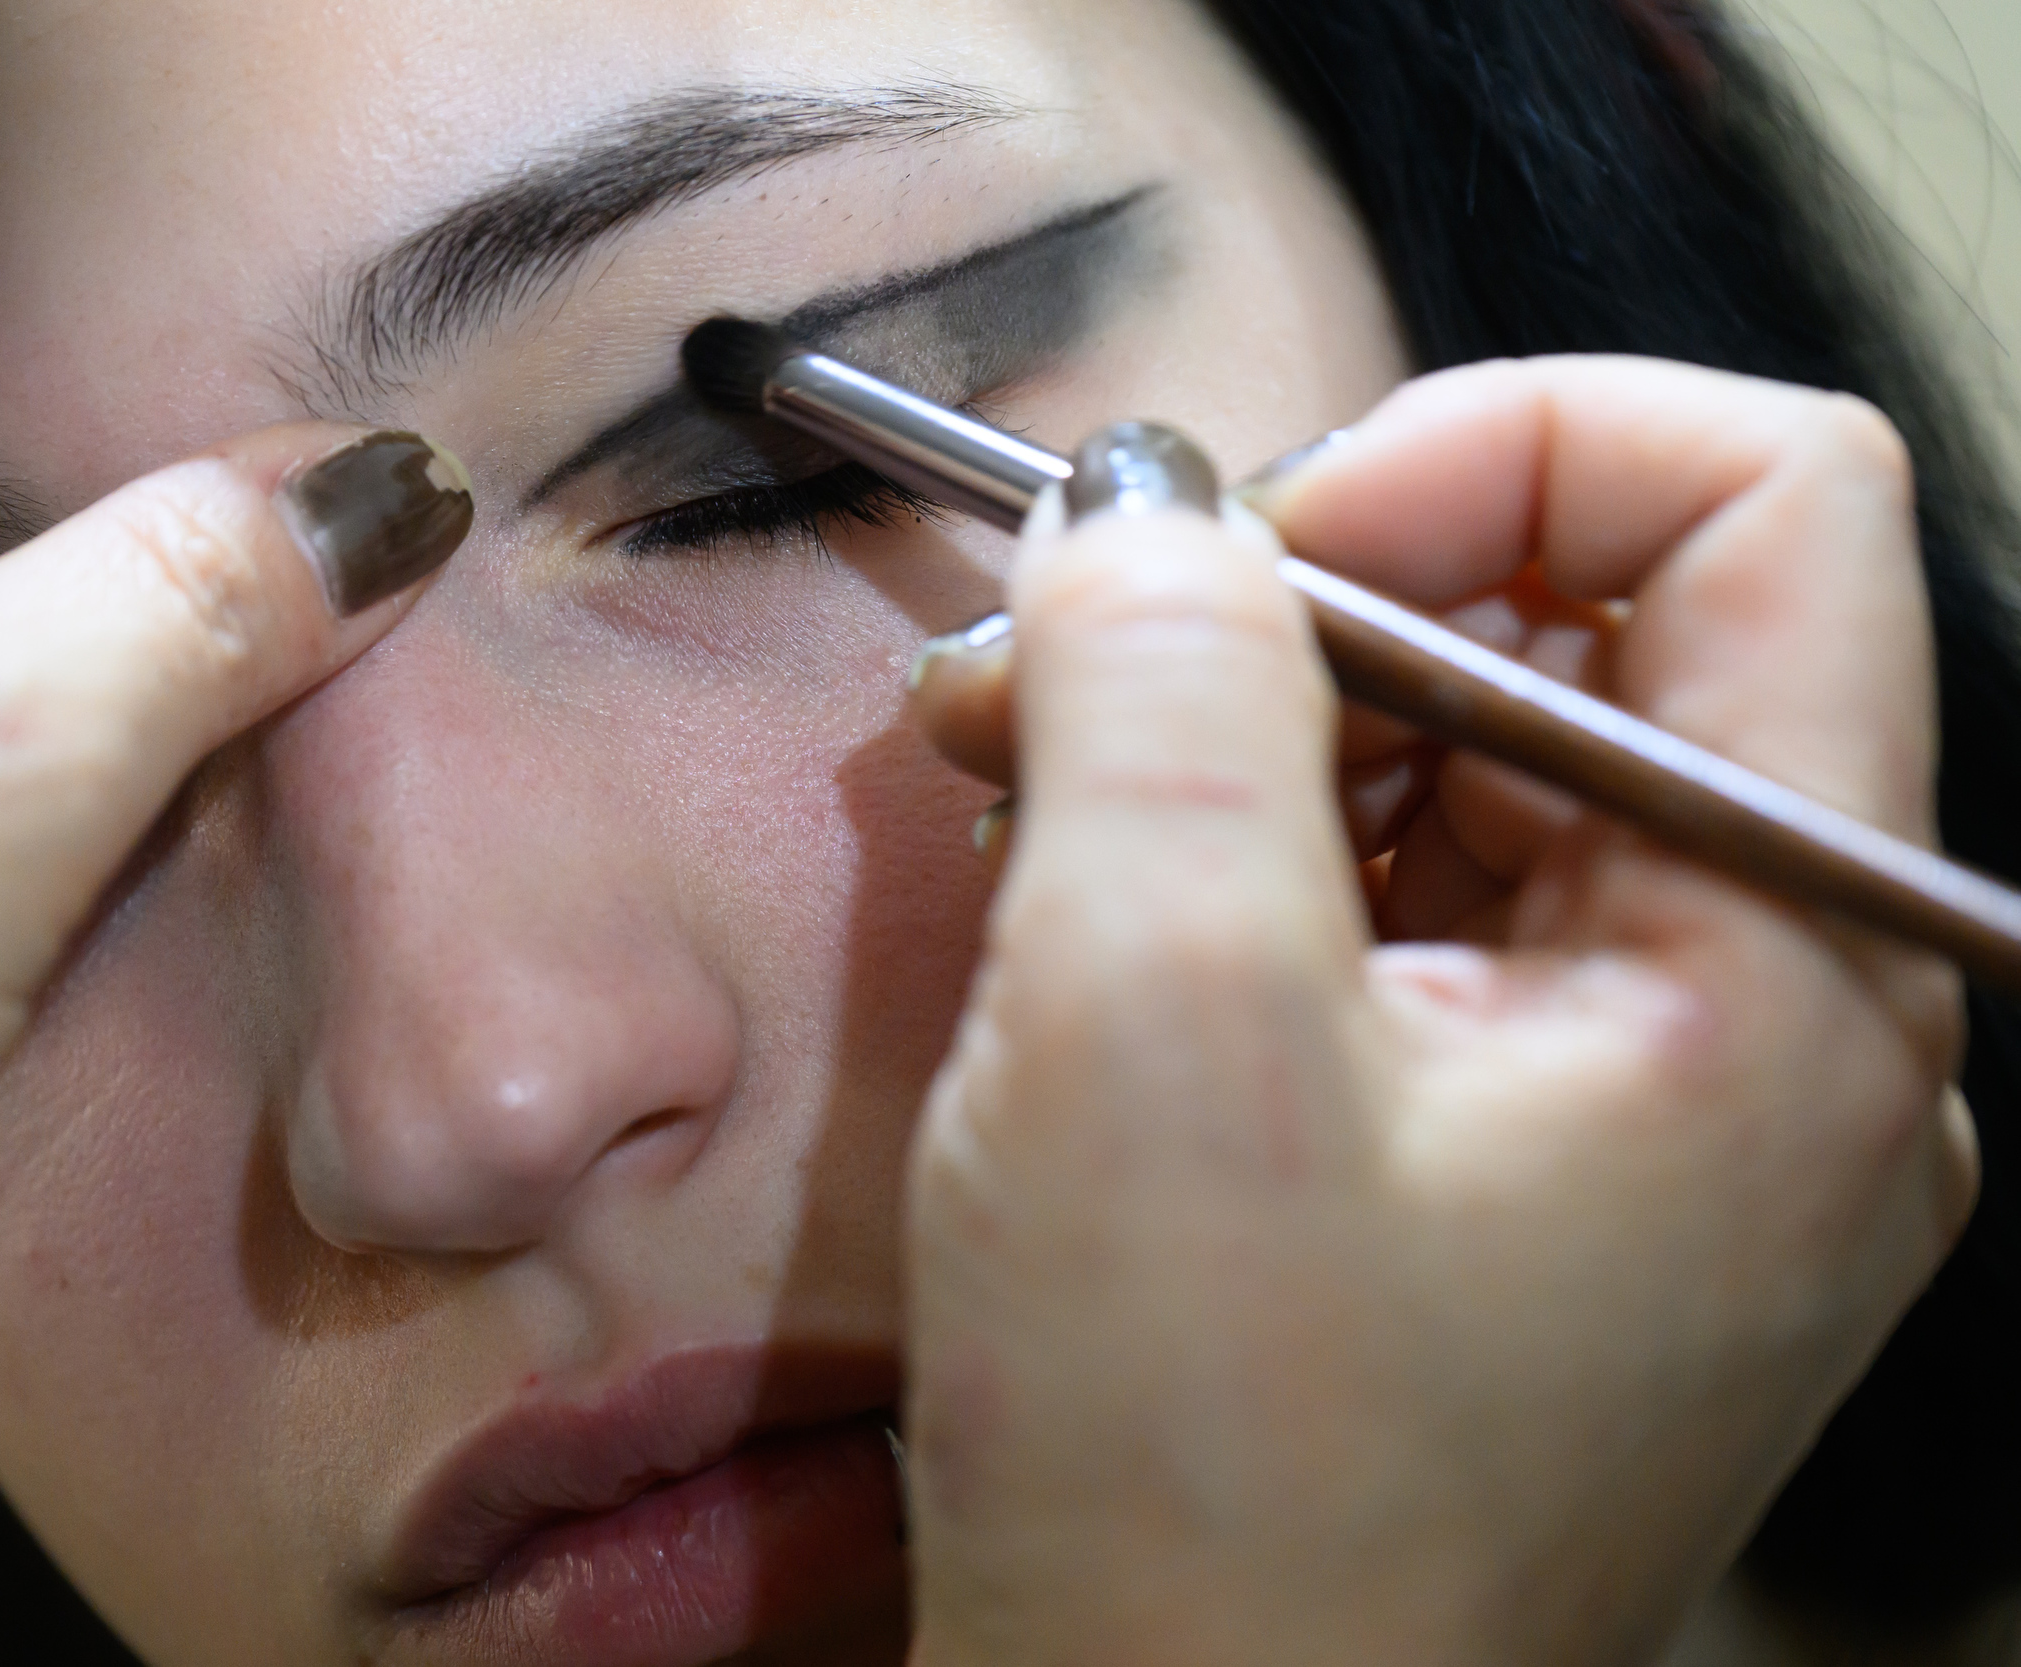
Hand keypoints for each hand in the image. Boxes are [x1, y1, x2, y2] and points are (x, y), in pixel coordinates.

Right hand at [901, 362, 1973, 1664]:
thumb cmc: (1205, 1493)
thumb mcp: (1148, 1021)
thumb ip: (1166, 684)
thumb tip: (1147, 499)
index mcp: (1797, 972)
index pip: (1764, 497)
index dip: (1487, 450)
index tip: (1239, 556)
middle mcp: (1783, 1027)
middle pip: (1599, 626)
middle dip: (1307, 602)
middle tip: (1053, 663)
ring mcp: (1663, 1109)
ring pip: (1484, 768)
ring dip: (1246, 734)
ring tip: (1026, 783)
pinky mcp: (1535, 1169)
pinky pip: (1426, 916)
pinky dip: (1253, 863)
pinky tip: (1090, 902)